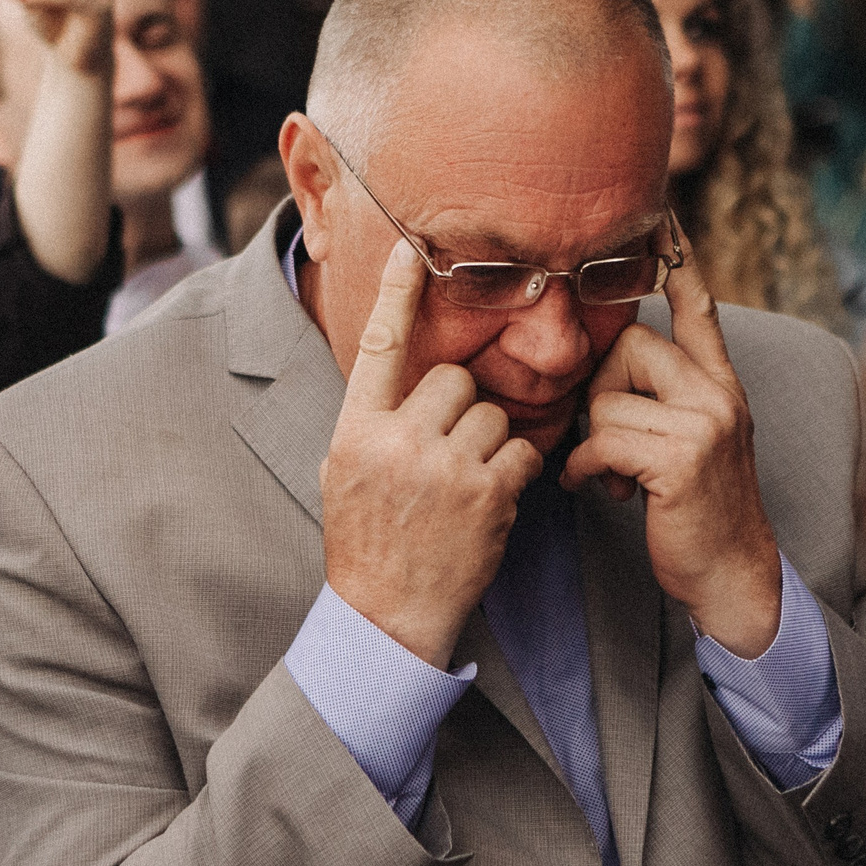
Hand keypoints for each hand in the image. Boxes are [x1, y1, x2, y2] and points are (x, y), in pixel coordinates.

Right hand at [321, 239, 544, 667]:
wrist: (387, 615)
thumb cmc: (366, 541)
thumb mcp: (344, 473)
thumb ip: (372, 423)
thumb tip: (401, 378)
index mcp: (357, 431)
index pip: (380, 347)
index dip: (396, 295)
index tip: (412, 250)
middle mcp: (398, 441)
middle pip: (455, 380)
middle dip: (461, 409)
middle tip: (448, 452)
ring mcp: (444, 467)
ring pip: (494, 414)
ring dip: (490, 442)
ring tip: (466, 484)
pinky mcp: (488, 494)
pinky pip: (521, 450)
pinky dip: (516, 472)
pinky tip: (492, 501)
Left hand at [562, 234, 782, 655]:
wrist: (733, 576)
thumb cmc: (698, 513)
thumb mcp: (691, 444)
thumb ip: (664, 401)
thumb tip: (606, 375)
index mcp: (721, 384)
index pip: (698, 310)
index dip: (680, 264)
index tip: (665, 218)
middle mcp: (719, 394)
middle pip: (630, 347)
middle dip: (602, 393)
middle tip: (612, 440)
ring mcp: (705, 424)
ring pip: (609, 399)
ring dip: (594, 443)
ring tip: (613, 475)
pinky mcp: (683, 459)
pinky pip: (603, 439)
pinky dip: (587, 468)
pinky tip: (599, 488)